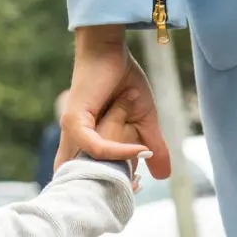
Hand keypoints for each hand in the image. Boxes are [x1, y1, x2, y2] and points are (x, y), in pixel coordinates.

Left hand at [62, 25, 171, 179]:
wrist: (110, 49)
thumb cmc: (123, 80)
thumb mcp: (143, 121)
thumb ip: (153, 147)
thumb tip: (164, 176)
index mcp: (86, 142)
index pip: (93, 177)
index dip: (114, 187)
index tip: (139, 186)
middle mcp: (74, 140)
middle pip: (87, 180)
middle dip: (111, 188)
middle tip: (137, 187)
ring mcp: (72, 132)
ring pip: (90, 168)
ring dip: (114, 175)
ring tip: (138, 178)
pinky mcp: (74, 121)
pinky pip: (96, 147)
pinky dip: (118, 152)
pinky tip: (139, 150)